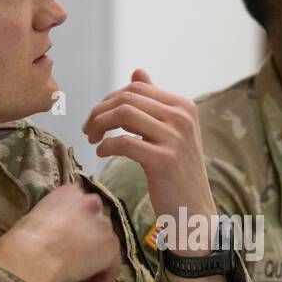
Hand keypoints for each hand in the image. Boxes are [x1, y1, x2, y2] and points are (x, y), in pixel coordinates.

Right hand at [0, 182, 120, 281]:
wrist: (28, 257)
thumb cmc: (20, 242)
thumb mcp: (35, 221)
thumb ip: (54, 223)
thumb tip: (56, 240)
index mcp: (68, 193)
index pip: (81, 206)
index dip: (77, 227)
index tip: (66, 244)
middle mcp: (89, 202)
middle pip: (97, 224)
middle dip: (89, 242)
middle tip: (75, 262)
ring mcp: (102, 224)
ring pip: (105, 244)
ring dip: (96, 263)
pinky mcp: (110, 246)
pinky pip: (111, 267)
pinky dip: (101, 281)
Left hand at [84, 69, 217, 255]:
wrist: (193, 210)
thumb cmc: (178, 173)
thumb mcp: (171, 132)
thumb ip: (154, 102)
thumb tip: (137, 70)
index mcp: (184, 106)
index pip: (138, 87)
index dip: (111, 98)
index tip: (98, 116)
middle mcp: (182, 117)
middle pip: (127, 97)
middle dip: (100, 110)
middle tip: (88, 128)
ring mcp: (175, 138)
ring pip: (123, 114)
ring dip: (99, 125)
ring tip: (92, 139)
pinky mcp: (163, 160)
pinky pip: (123, 142)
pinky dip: (106, 146)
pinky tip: (101, 153)